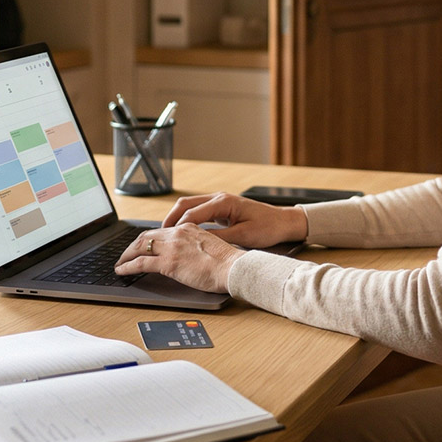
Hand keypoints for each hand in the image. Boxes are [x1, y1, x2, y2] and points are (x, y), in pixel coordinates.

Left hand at [115, 224, 244, 293]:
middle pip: (146, 236)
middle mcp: (177, 233)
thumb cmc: (227, 262)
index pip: (161, 231)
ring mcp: (172, 248)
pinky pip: (140, 263)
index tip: (142, 245)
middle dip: (133, 245)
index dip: (148, 238)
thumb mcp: (210, 246)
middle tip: (125, 254)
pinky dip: (128, 266)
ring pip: (140, 247)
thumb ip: (195, 245)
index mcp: (188, 228)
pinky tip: (122, 271)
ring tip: (120, 263)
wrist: (232, 267)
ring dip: (126, 255)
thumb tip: (188, 254)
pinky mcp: (169, 263)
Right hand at [159, 192, 307, 249]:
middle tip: (158, 235)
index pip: (191, 213)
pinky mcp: (221, 209)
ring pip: (189, 207)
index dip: (176, 227)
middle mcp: (218, 198)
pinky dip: (186, 221)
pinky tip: (182, 233)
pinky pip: (198, 212)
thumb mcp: (244, 235)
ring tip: (165, 235)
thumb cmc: (268, 227)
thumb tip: (198, 243)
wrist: (284, 222)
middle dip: (169, 219)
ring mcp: (219, 202)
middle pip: (185, 205)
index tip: (166, 239)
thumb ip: (220, 238)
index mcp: (223, 202)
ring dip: (176, 219)